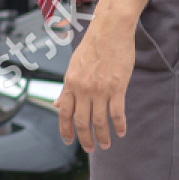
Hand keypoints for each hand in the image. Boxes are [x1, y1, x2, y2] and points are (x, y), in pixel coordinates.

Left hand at [57, 13, 135, 152]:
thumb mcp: (73, 67)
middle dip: (85, 139)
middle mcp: (82, 88)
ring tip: (106, 144)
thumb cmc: (91, 47)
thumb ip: (66, 89)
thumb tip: (58, 105)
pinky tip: (120, 132)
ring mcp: (100, 89)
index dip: (66, 130)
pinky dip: (119, 125)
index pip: (64, 113)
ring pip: (99, 121)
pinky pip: (117, 112)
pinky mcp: (117, 87)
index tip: (69, 141)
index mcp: (70, 83)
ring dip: (102, 136)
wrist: (109, 30)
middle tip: (90, 149)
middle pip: (81, 121)